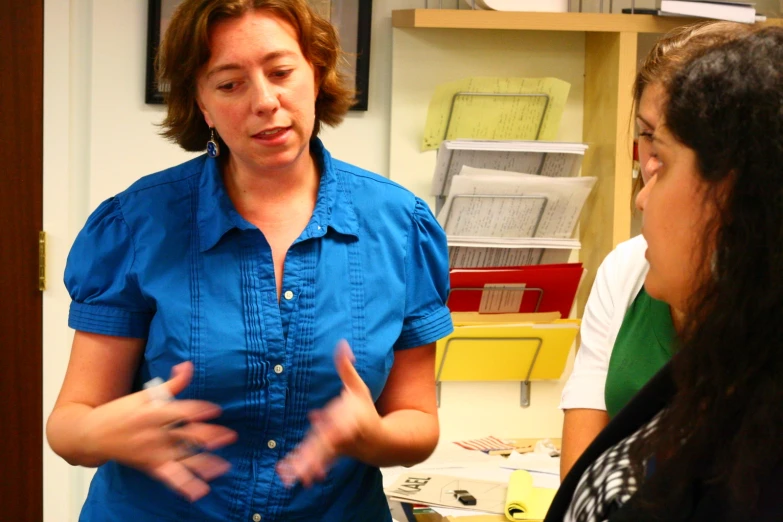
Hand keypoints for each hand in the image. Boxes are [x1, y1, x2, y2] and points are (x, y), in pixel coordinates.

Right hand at [80, 362, 236, 500]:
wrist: (91, 435)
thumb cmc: (120, 412)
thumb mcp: (145, 394)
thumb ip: (172, 384)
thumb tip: (188, 365)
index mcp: (153, 413)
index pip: (181, 411)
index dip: (199, 410)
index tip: (216, 410)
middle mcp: (155, 434)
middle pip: (186, 435)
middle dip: (208, 436)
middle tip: (229, 436)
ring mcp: (153, 452)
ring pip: (182, 458)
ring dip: (203, 464)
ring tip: (222, 466)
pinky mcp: (150, 466)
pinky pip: (169, 477)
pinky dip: (185, 485)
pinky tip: (200, 490)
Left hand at [276, 340, 381, 486]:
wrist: (380, 441)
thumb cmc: (365, 411)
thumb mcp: (358, 388)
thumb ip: (347, 369)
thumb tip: (342, 343)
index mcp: (349, 418)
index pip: (340, 421)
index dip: (331, 423)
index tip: (320, 422)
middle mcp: (342, 435)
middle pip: (327, 442)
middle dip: (317, 450)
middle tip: (305, 457)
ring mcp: (336, 448)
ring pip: (320, 456)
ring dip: (307, 464)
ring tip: (296, 474)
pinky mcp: (330, 456)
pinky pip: (316, 463)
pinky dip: (307, 469)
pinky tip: (295, 477)